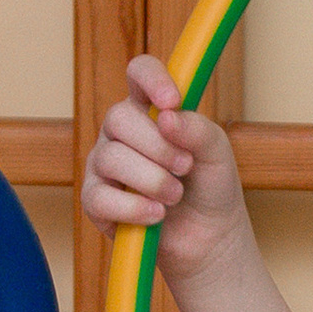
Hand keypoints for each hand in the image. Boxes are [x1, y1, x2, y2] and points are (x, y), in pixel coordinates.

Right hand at [81, 55, 247, 278]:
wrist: (209, 237)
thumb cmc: (211, 187)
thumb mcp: (217, 152)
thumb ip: (197, 129)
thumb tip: (165, 116)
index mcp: (150, 109)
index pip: (139, 73)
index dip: (151, 79)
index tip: (172, 102)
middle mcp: (121, 132)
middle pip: (119, 118)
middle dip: (158, 146)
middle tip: (185, 167)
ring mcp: (104, 164)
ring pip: (111, 158)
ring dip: (152, 180)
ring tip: (175, 196)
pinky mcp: (96, 200)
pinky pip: (100, 196)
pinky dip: (134, 207)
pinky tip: (156, 215)